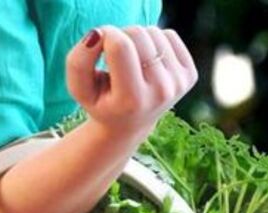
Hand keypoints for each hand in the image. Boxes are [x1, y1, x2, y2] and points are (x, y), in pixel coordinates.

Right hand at [66, 24, 197, 139]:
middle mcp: (160, 94)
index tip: (99, 51)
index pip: (119, 46)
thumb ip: (78, 61)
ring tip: (131, 66)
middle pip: (137, 33)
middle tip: (116, 62)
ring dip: (137, 41)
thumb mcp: (79, 89)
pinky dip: (154, 43)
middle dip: (121, 37)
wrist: (129, 125)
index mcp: (132, 101)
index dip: (104, 37)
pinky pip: (169, 35)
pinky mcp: (189, 76)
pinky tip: (147, 65)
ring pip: (153, 31)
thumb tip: (98, 34)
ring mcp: (177, 85)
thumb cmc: (101, 103)